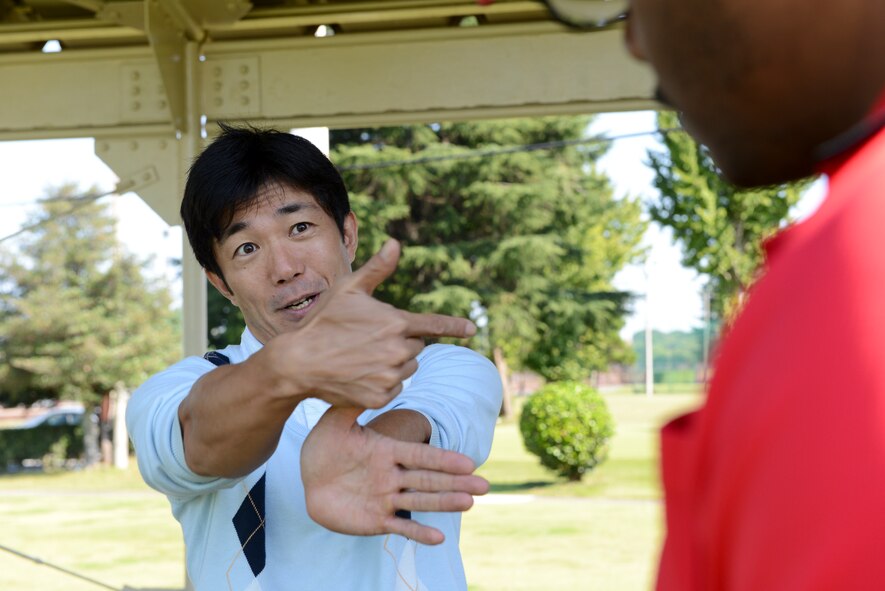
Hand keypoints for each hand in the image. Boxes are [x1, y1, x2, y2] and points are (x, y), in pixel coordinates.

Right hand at [273, 239, 475, 407]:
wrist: (299, 362)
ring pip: (406, 368)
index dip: (454, 326)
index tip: (472, 329)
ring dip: (393, 363)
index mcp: (396, 322)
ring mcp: (391, 376)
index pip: (433, 325)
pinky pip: (394, 388)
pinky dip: (383, 383)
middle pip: (416, 347)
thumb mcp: (349, 290)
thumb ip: (378, 270)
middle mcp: (398, 350)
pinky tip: (360, 374)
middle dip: (400, 342)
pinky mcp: (381, 396)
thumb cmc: (324, 321)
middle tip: (370, 340)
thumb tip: (396, 244)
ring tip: (362, 357)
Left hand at [301, 406, 489, 544]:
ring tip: (469, 503)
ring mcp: (386, 498)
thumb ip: (353, 406)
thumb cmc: (323, 447)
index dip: (443, 459)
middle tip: (484, 485)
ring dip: (445, 503)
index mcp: (386, 451)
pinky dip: (418, 533)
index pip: (419, 455)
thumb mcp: (334, 423)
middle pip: (429, 479)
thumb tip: (375, 386)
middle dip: (456, 482)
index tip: (468, 462)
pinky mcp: (376, 520)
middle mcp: (392, 475)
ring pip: (420, 501)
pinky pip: (400, 527)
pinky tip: (438, 538)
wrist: (308, 479)